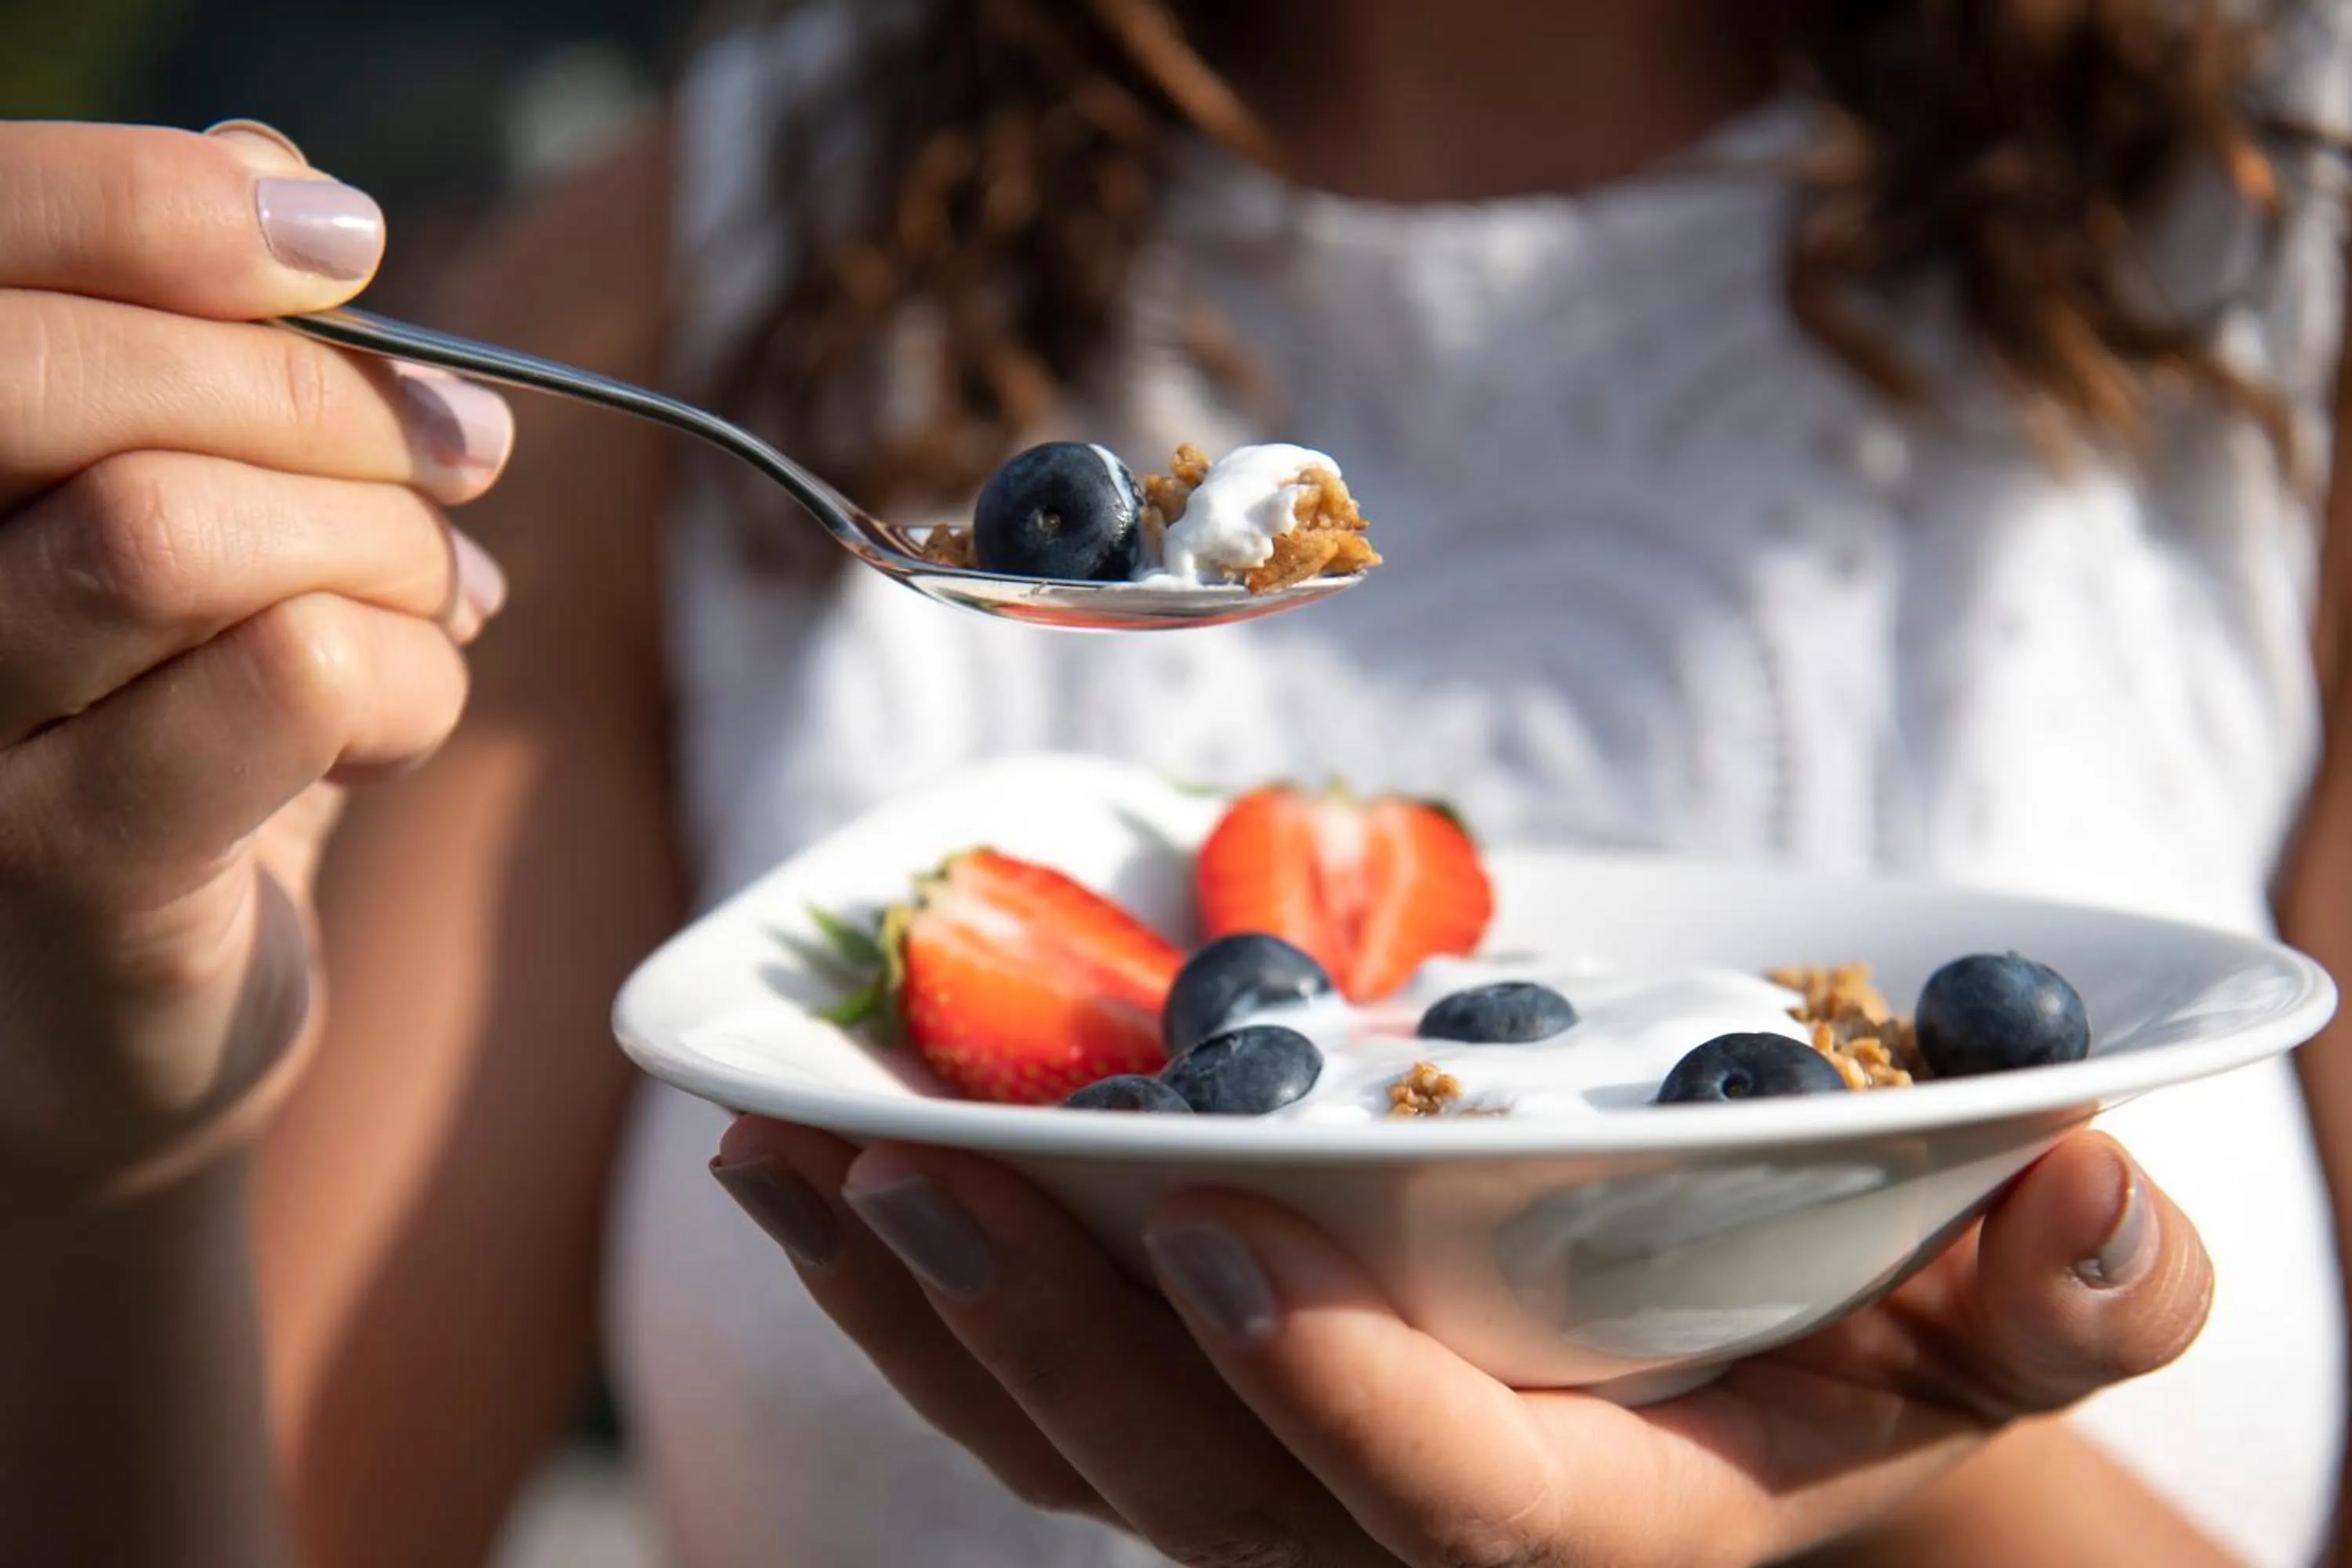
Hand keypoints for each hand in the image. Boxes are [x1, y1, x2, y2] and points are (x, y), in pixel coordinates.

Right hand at [0, 120, 512, 1202]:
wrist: (122, 1017)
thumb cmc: (163, 728)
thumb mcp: (190, 500)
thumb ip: (201, 337)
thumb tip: (274, 182)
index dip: (154, 209)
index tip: (347, 247)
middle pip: (70, 385)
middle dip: (324, 401)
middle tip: (461, 458)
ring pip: (176, 529)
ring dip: (382, 547)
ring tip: (442, 600)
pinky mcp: (59, 874)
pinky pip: (283, 680)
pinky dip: (409, 675)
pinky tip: (407, 717)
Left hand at [715, 1122, 2212, 1567]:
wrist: (1767, 1412)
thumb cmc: (1882, 1348)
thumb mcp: (2022, 1315)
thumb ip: (2074, 1284)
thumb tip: (2093, 1184)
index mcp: (1597, 1517)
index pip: (1449, 1503)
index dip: (1335, 1388)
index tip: (1218, 1230)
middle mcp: (1396, 1522)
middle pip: (1191, 1470)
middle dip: (1043, 1327)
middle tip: (900, 1164)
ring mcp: (1272, 1477)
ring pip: (1067, 1436)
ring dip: (915, 1295)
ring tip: (783, 1145)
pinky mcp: (1199, 1418)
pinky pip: (1027, 1390)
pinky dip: (914, 1283)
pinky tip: (815, 1160)